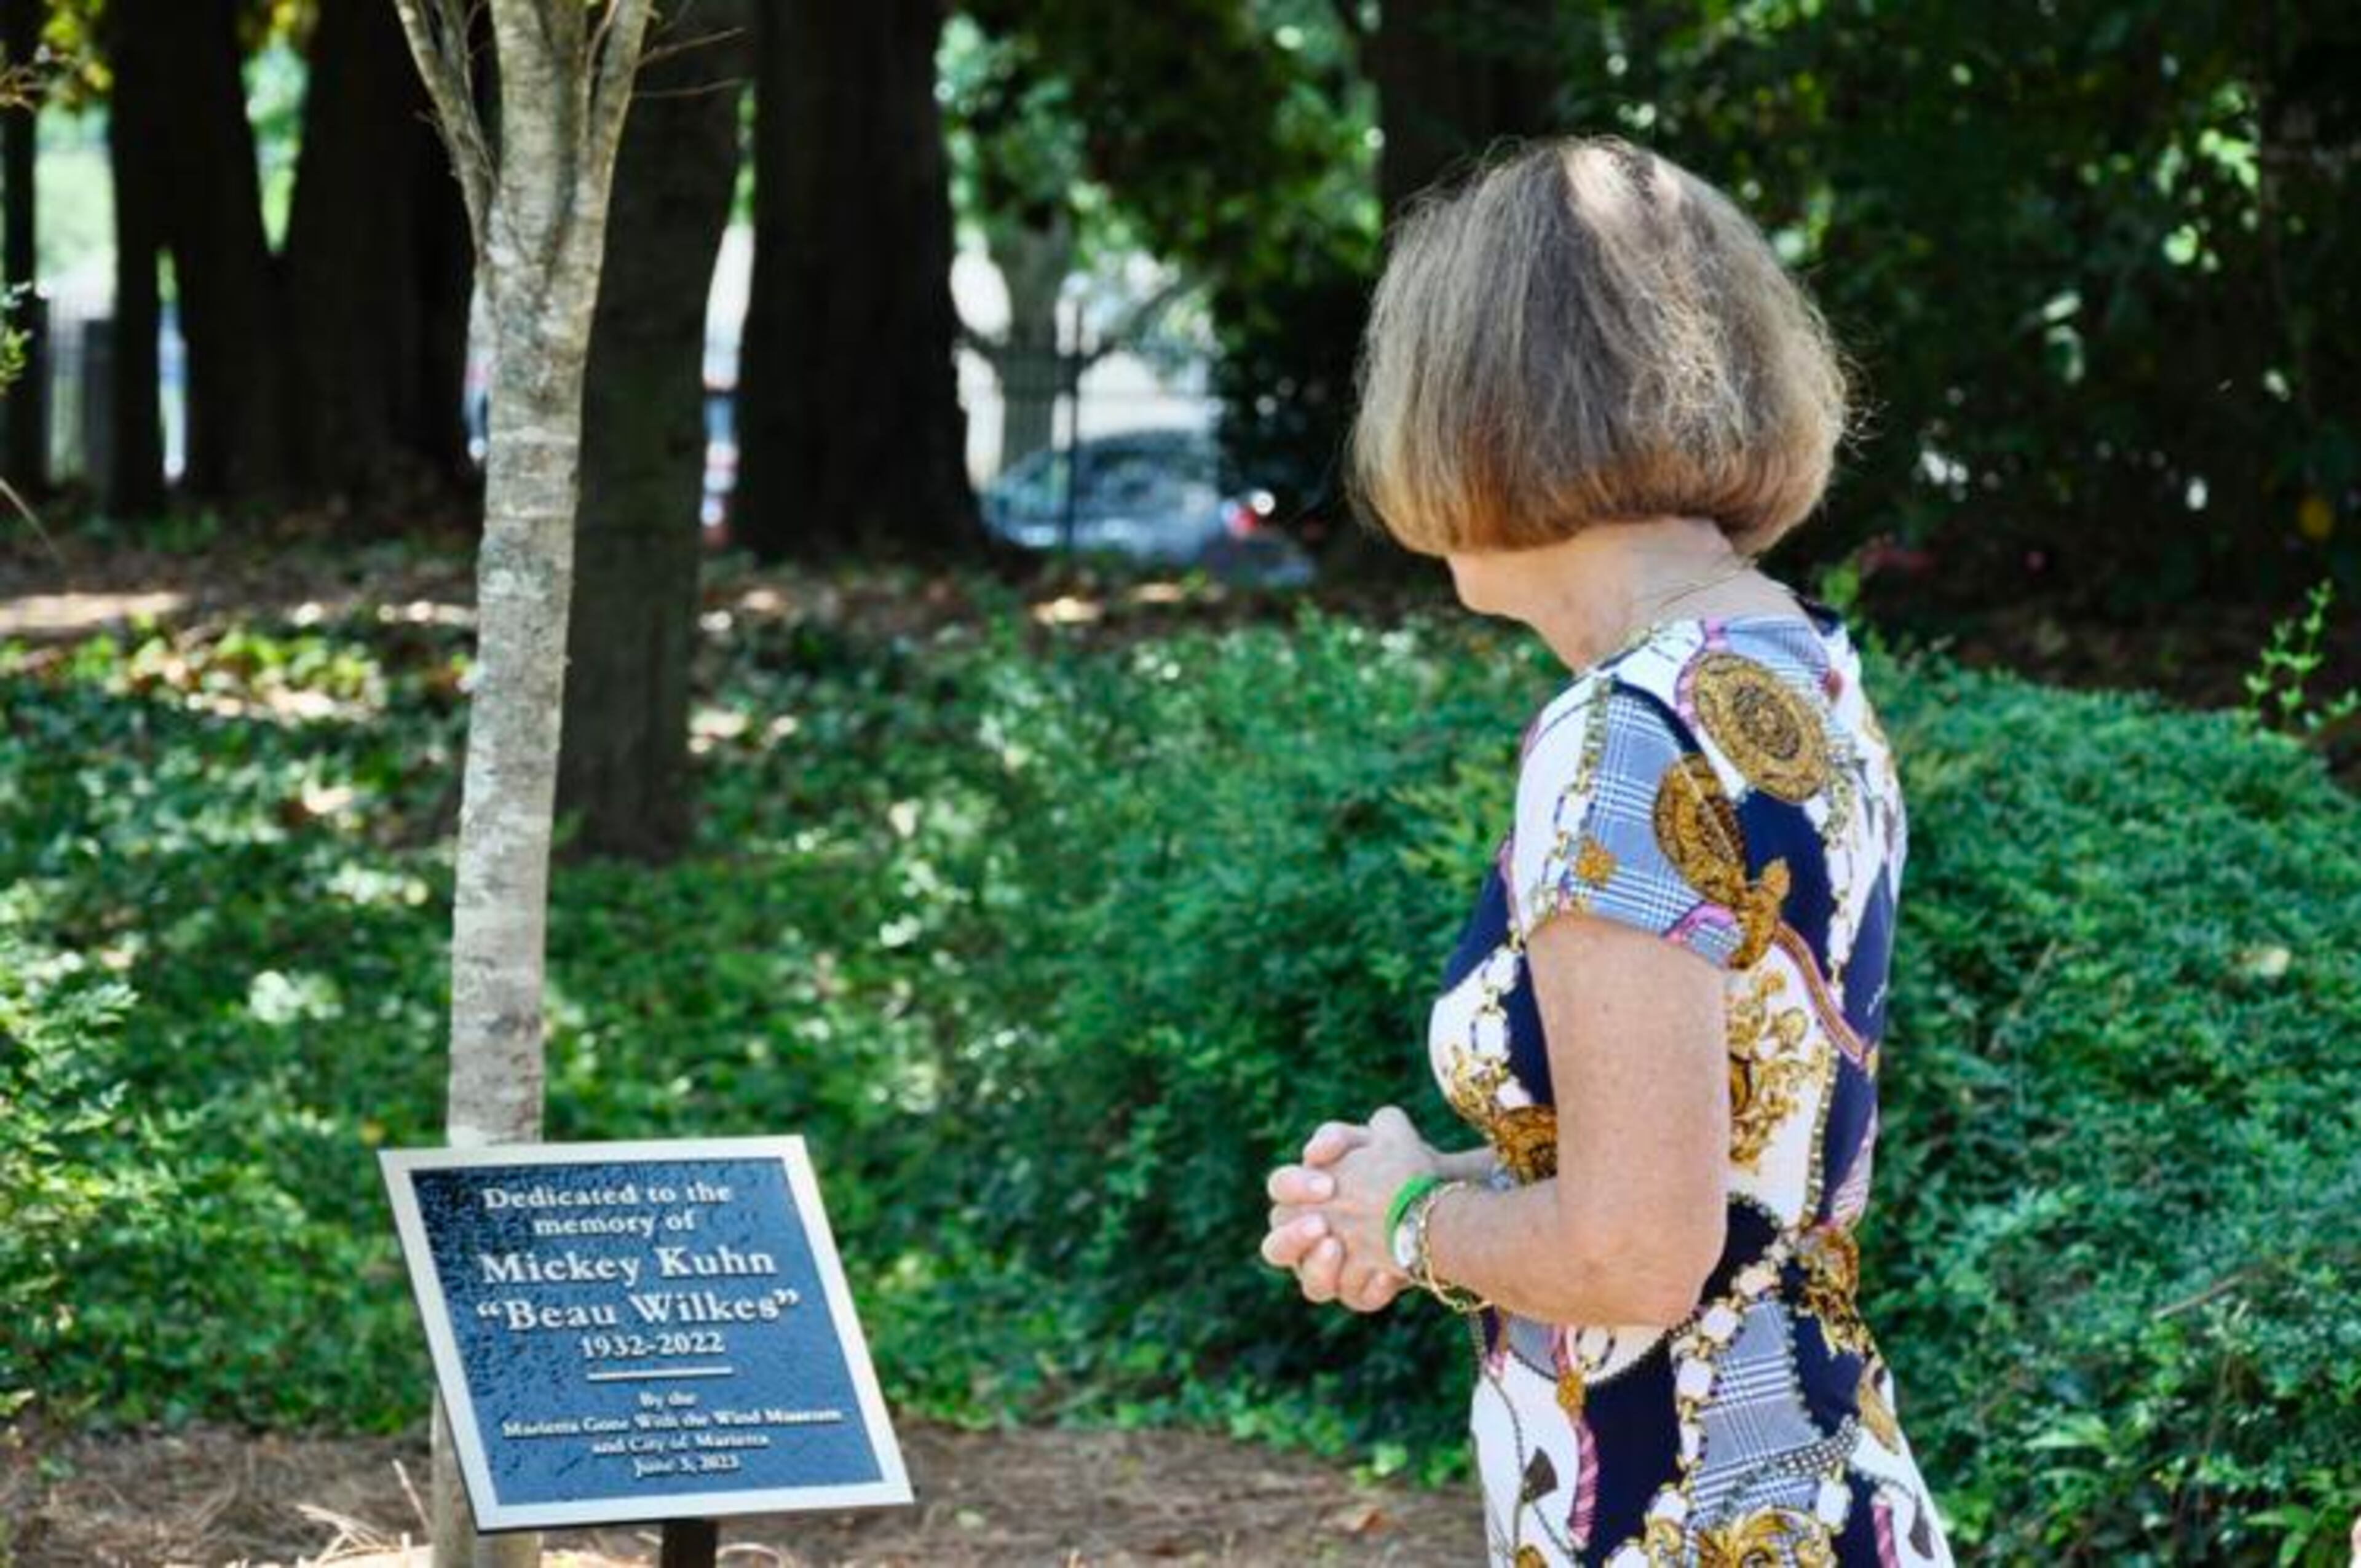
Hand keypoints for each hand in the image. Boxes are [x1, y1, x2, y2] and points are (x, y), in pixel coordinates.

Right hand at [1261, 1109, 1437, 1311]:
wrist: (1438, 1201)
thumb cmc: (1399, 1168)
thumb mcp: (1378, 1139)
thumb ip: (1343, 1136)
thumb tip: (1314, 1151)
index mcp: (1303, 1198)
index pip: (1279, 1190)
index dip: (1295, 1187)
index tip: (1328, 1184)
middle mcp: (1308, 1240)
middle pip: (1275, 1248)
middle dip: (1294, 1237)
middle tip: (1322, 1224)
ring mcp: (1331, 1272)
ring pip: (1310, 1286)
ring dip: (1320, 1270)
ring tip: (1339, 1248)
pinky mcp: (1360, 1293)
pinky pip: (1357, 1298)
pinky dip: (1370, 1288)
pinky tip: (1388, 1274)